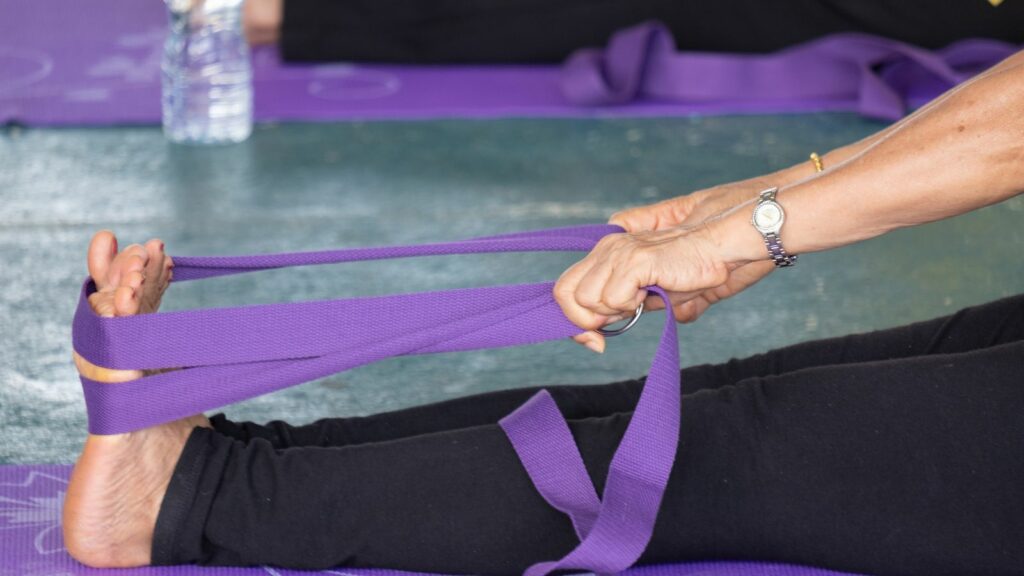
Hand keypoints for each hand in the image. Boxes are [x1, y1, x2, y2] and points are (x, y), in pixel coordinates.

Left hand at [555, 226, 739, 351]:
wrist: (722, 249)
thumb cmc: (692, 271)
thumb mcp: (650, 295)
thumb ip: (623, 307)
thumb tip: (601, 331)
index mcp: (606, 254)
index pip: (565, 289)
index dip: (572, 321)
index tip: (592, 342)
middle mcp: (606, 248)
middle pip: (564, 294)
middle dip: (584, 323)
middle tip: (608, 333)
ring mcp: (617, 251)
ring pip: (586, 299)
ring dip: (614, 311)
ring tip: (643, 299)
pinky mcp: (634, 259)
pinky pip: (612, 298)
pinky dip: (631, 305)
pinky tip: (653, 291)